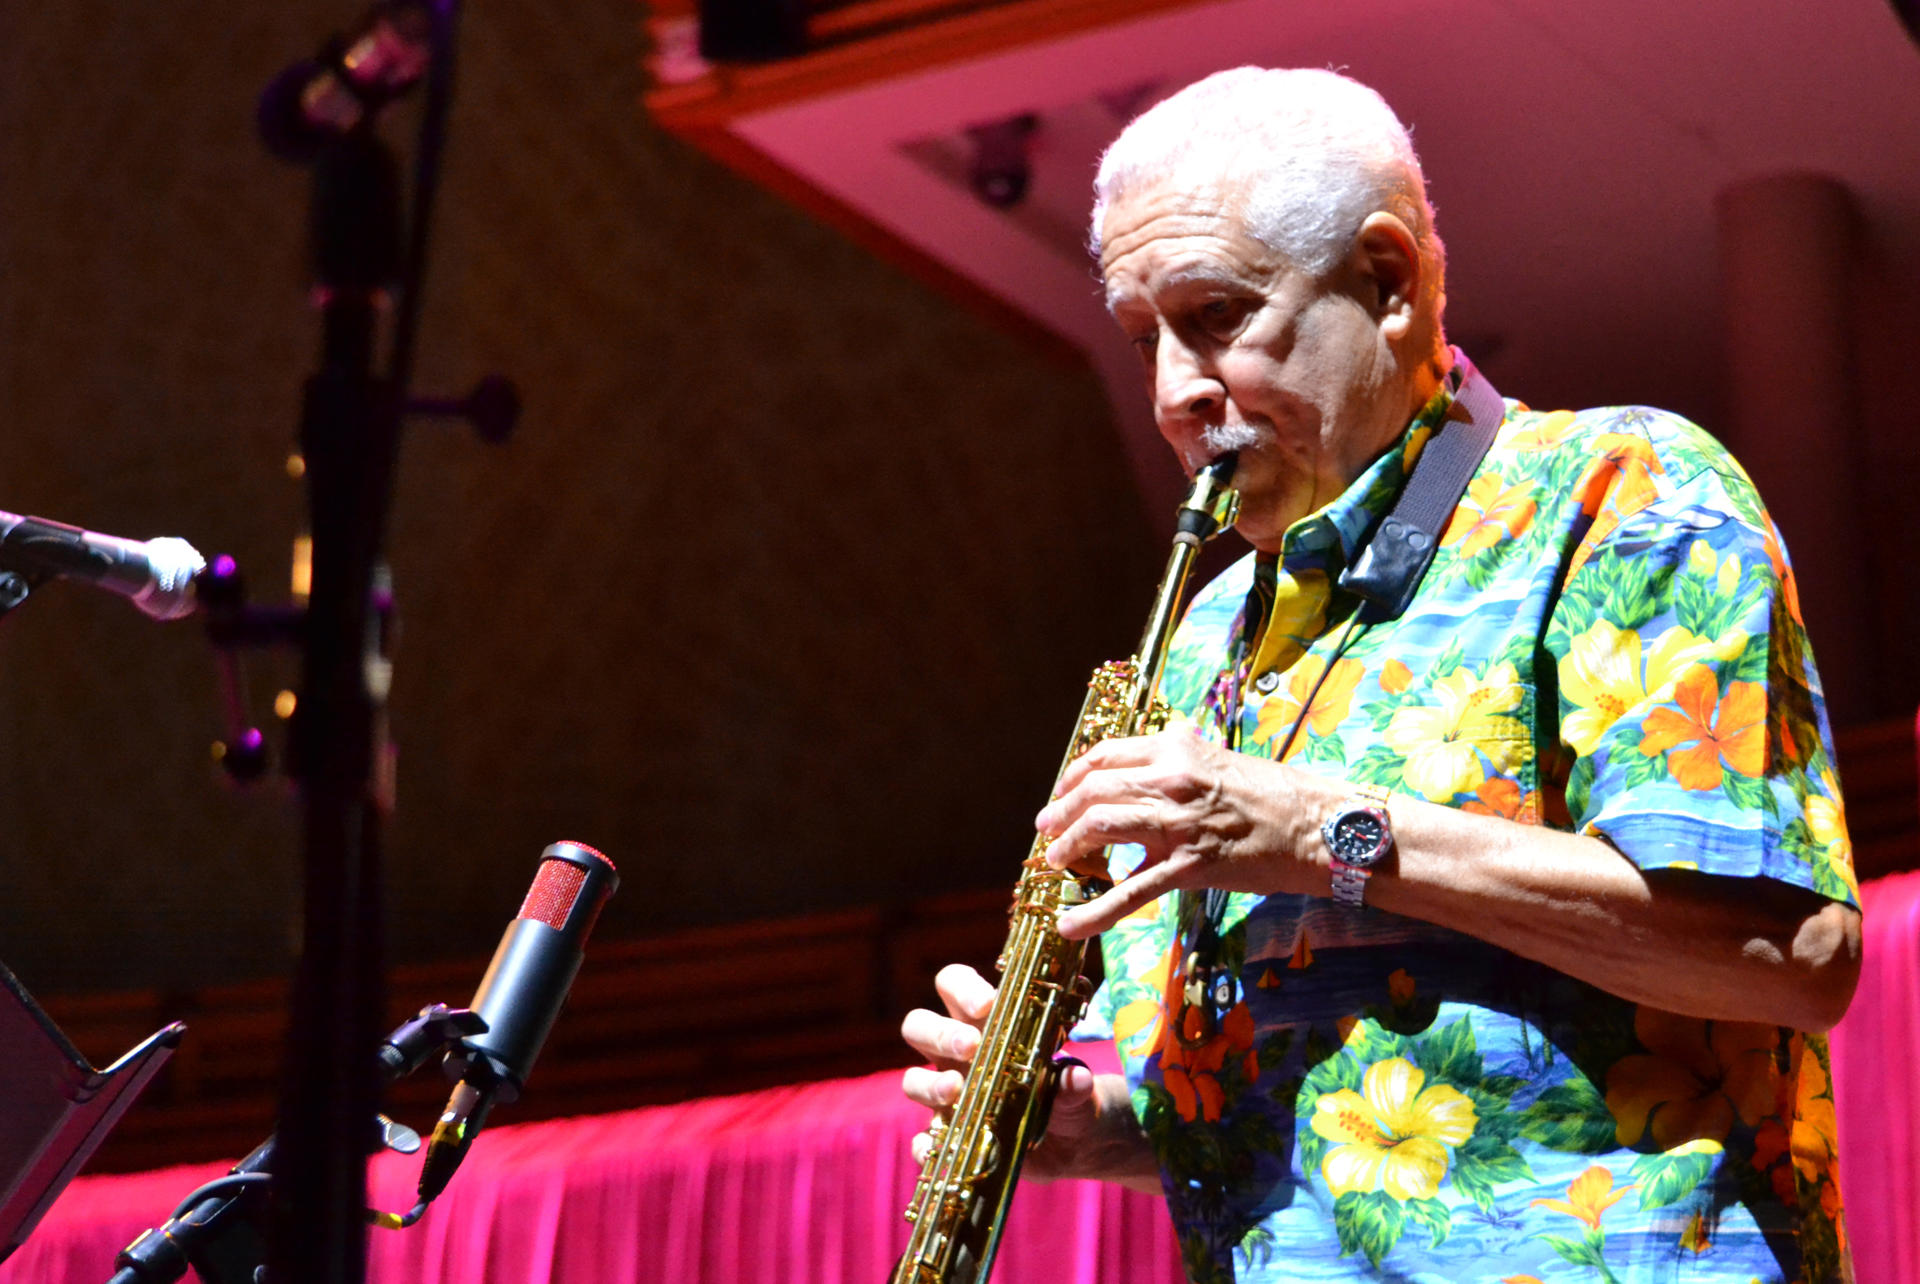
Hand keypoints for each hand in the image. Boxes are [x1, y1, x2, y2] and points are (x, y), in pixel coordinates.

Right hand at [899, 964, 1145, 1184]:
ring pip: (912, 1080)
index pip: (954, 985)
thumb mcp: (1076, 1090)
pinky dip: (926, 1145)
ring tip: (956, 1090)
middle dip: (940, 1032)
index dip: (963, 988)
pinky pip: (923, 1141)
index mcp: (984, 1024)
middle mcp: (956, 1056)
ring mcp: (948, 1098)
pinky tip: (940, 1150)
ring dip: (930, 1083)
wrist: (1072, 1144)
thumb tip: (1075, 1078)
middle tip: (970, 1046)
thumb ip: (1073, 1084)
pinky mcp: (949, 1138)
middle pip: (918, 1025)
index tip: (988, 1004)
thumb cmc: (1067, 1096)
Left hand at [1035, 729, 1331, 936]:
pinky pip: (1131, 891)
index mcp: (1176, 748)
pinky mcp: (1190, 866)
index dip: (1075, 776)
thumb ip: (1181, 756)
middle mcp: (1170, 777)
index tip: (1062, 793)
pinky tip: (1070, 927)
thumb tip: (1153, 753)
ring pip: (1100, 826)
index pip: (1105, 756)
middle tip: (1046, 830)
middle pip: (1094, 790)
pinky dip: (1095, 912)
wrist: (1319, 826)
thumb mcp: (1219, 758)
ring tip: (1053, 862)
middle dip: (1061, 812)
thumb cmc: (1276, 794)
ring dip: (1067, 846)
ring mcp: (1178, 822)